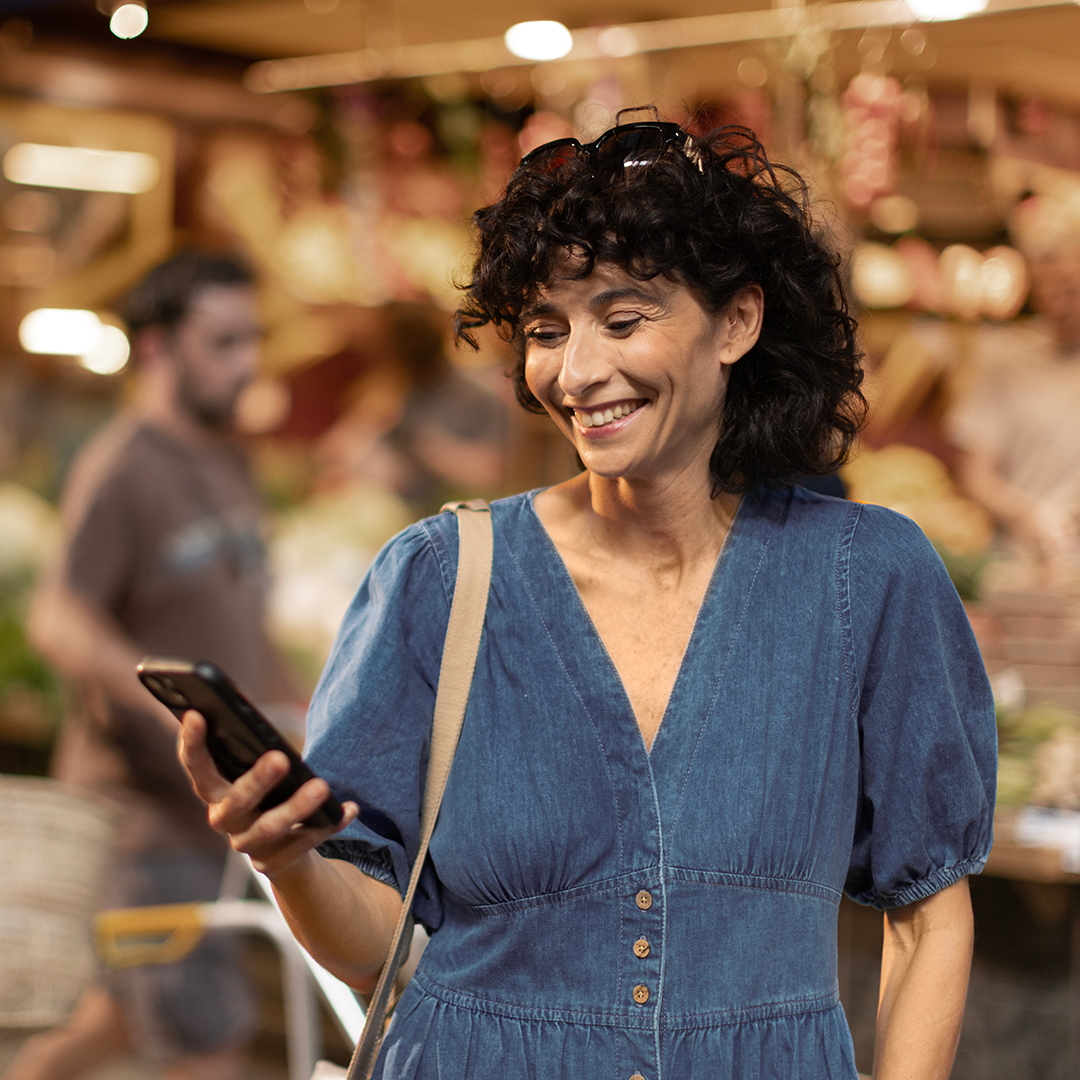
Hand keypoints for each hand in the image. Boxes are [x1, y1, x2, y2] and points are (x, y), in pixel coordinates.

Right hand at [177, 710, 357, 877]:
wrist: (280, 848)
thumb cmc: (267, 791)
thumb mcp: (255, 770)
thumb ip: (251, 752)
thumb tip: (265, 729)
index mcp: (213, 790)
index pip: (196, 766)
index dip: (191, 743)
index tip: (196, 713)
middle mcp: (224, 819)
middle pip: (236, 802)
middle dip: (257, 780)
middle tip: (280, 758)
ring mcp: (247, 844)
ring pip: (270, 828)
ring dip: (297, 807)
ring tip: (322, 786)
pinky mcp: (274, 863)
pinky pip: (304, 843)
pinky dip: (328, 825)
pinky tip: (349, 809)